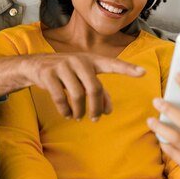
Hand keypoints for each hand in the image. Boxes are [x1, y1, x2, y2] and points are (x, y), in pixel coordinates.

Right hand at [24, 53, 144, 120]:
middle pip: (94, 88)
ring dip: (79, 111)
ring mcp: (63, 66)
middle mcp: (79, 60)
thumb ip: (98, 91)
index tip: (143, 73)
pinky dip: (65, 110)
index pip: (113, 64)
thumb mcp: (83, 77)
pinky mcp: (49, 74)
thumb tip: (108, 111)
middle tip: (96, 118)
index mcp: (92, 60)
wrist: (36, 65)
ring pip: (77, 95)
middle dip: (96, 107)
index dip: (128, 68)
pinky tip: (67, 114)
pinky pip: (60, 98)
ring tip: (78, 117)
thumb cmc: (67, 72)